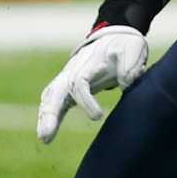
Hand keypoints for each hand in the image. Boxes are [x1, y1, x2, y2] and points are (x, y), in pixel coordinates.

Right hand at [36, 23, 148, 142]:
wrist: (114, 39)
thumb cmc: (124, 46)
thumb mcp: (132, 48)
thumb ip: (130, 65)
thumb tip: (125, 83)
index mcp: (88, 62)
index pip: (79, 83)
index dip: (85, 100)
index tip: (98, 116)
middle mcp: (72, 71)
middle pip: (55, 91)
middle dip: (51, 113)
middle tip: (47, 133)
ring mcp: (67, 79)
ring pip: (50, 98)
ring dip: (46, 118)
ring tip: (44, 138)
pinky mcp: (68, 89)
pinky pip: (54, 104)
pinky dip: (48, 118)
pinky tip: (46, 137)